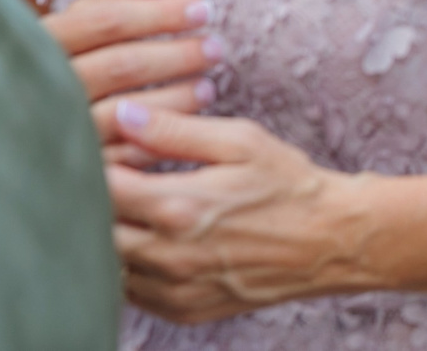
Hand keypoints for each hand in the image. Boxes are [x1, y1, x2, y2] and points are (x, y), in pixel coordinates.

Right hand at [42, 0, 219, 164]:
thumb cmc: (41, 74)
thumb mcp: (70, 33)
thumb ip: (115, 4)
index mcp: (39, 44)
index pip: (107, 20)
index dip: (160, 12)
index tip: (205, 8)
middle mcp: (39, 87)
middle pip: (121, 65)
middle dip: (177, 55)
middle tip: (216, 48)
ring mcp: (51, 131)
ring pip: (125, 112)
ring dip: (175, 98)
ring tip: (208, 87)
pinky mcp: (66, 171)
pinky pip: (121, 157)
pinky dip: (158, 140)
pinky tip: (186, 126)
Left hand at [105, 100, 369, 322]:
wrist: (331, 240)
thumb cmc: (289, 184)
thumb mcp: (241, 141)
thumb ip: (176, 130)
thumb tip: (123, 115)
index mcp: (178, 206)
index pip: (100, 186)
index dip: (97, 163)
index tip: (112, 151)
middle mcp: (168, 255)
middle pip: (95, 229)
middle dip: (98, 201)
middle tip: (122, 179)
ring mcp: (174, 289)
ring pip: (108, 264)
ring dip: (112, 236)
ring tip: (141, 210)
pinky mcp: (182, 310)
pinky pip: (131, 291)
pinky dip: (132, 267)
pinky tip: (157, 241)